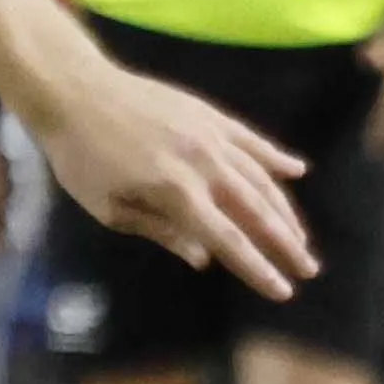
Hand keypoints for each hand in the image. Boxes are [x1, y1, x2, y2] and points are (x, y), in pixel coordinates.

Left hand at [32, 63, 315, 300]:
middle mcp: (202, 163)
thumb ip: (161, 232)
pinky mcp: (207, 113)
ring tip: (301, 238)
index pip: (230, 240)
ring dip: (285, 211)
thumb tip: (205, 258)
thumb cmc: (81, 157)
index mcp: (176, 192)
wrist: (75, 91)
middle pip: (257, 212)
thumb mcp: (109, 208)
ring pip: (261, 178)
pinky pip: (250, 139)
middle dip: (286, 244)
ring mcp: (209, 135)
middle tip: (308, 270)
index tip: (283, 292)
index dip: (259, 269)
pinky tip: (298, 171)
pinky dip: (276, 156)